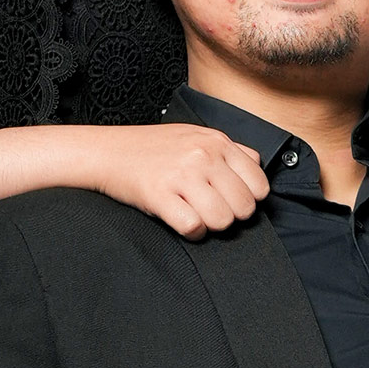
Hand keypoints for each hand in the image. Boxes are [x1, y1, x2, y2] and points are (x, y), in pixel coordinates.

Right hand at [100, 124, 269, 239]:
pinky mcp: (159, 195)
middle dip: (232, 216)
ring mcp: (181, 175)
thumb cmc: (156, 146)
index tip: (234, 201)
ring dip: (212, 226)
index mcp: (218, 142)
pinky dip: (192, 232)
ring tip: (198, 215)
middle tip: (214, 211)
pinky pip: (193, 227)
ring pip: (222, 220)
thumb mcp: (199, 135)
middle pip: (244, 207)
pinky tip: (183, 222)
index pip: (259, 184)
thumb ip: (231, 150)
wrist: (109, 151)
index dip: (251, 199)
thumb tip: (258, 166)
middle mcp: (203, 156)